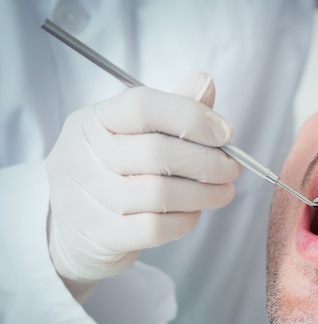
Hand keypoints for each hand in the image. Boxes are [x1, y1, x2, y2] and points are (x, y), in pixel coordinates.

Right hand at [47, 73, 241, 283]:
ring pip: (160, 194)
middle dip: (208, 162)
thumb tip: (205, 82)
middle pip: (158, 153)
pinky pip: (155, 228)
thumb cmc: (113, 172)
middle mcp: (82, 155)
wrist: (73, 230)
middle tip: (232, 169)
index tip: (226, 133)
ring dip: (204, 194)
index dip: (192, 117)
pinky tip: (193, 213)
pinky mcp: (99, 234)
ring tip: (223, 192)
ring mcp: (86, 197)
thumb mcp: (132, 134)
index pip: (143, 106)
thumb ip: (171, 109)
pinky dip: (184, 221)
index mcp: (92, 120)